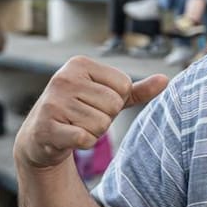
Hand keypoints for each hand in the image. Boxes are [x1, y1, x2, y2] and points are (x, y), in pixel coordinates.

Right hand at [14, 56, 167, 169]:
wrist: (40, 136)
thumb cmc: (80, 112)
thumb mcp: (107, 97)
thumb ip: (136, 90)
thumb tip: (166, 79)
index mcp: (79, 64)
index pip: (123, 85)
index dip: (116, 101)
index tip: (95, 103)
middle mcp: (64, 78)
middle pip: (113, 105)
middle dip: (105, 117)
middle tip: (84, 118)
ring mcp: (53, 102)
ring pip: (101, 124)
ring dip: (93, 132)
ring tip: (75, 126)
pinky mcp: (47, 127)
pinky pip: (85, 139)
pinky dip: (83, 143)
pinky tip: (69, 138)